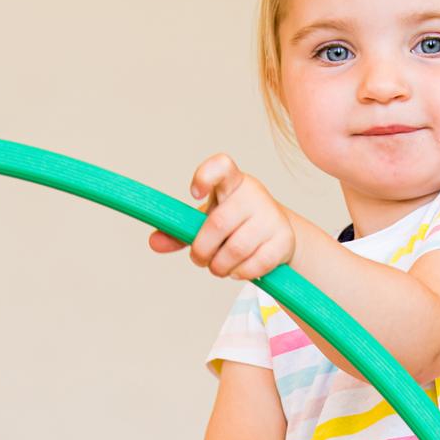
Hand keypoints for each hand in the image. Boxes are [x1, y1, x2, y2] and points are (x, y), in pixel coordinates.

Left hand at [149, 153, 295, 279]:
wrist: (278, 236)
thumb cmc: (236, 225)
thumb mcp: (207, 222)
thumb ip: (181, 231)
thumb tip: (154, 242)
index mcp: (232, 182)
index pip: (221, 166)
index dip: (205, 176)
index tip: (192, 193)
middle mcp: (254, 194)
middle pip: (218, 223)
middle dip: (202, 250)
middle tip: (200, 259)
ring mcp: (271, 216)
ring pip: (236, 248)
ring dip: (219, 266)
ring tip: (218, 268)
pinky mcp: (284, 239)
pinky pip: (256, 264)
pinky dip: (240, 273)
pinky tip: (238, 270)